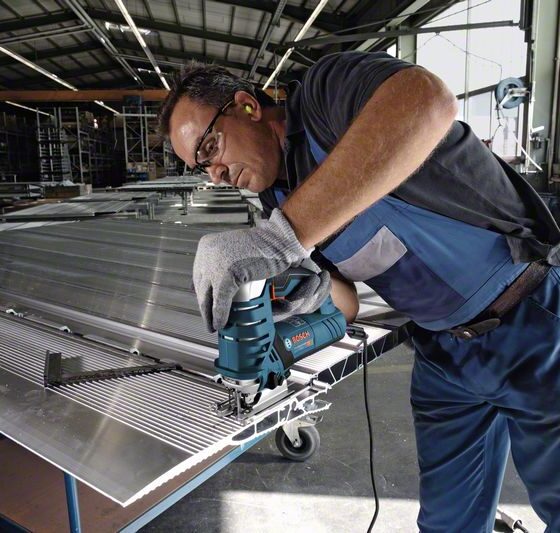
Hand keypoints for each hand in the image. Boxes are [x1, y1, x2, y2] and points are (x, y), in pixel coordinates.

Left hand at [193, 209, 324, 331]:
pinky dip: (220, 315)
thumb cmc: (262, 247)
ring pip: (207, 296)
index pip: (198, 276)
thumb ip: (222, 263)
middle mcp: (207, 253)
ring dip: (210, 315)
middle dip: (205, 307)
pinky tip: (221, 323)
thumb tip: (213, 287)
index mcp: (207, 246)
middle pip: (200, 288)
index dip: (202, 295)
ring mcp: (216, 264)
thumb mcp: (233, 251)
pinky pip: (219, 301)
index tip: (205, 305)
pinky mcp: (227, 275)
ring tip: (215, 325)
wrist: (278, 241)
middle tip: (209, 320)